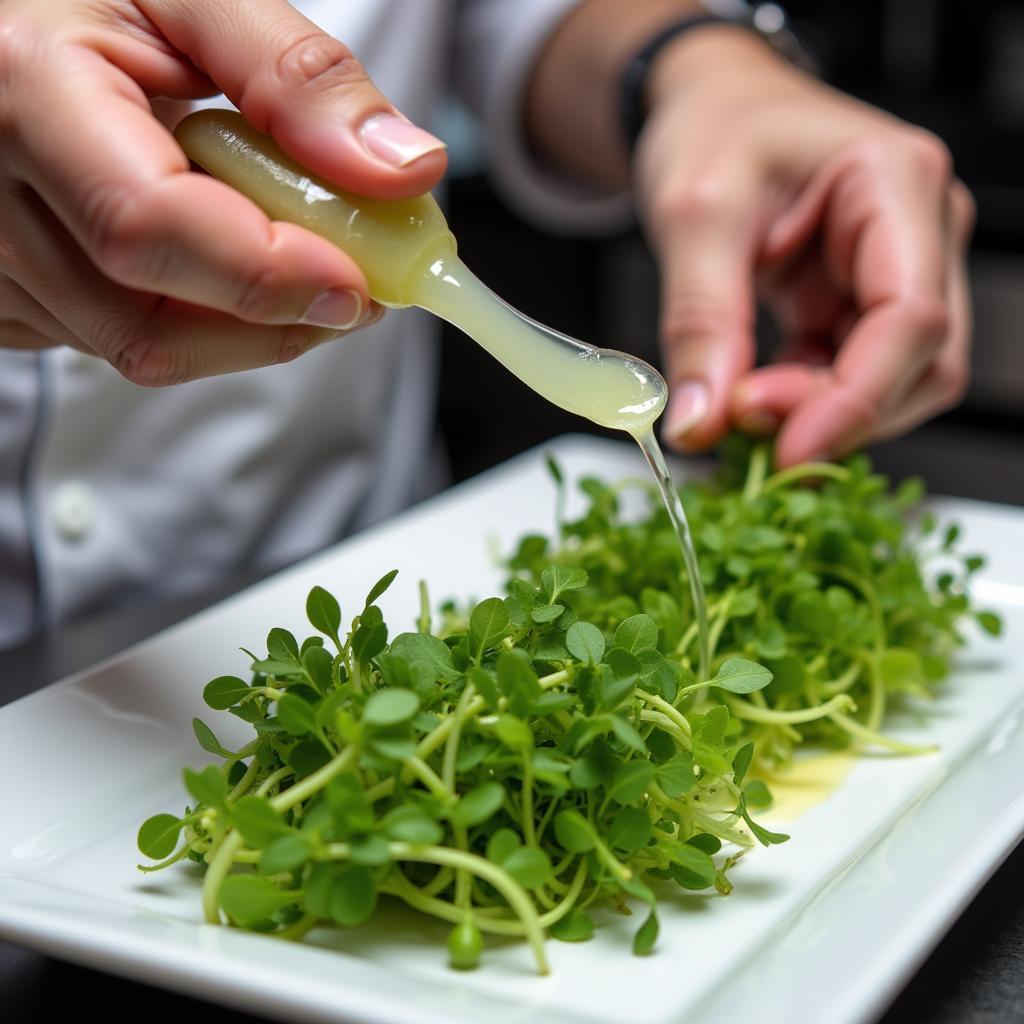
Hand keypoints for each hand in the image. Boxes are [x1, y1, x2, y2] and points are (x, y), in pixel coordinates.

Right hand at [0, 0, 446, 383]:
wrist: (11, 39)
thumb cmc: (92, 2)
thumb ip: (297, 75)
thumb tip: (403, 170)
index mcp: (25, 91)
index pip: (148, 226)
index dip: (265, 275)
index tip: (357, 285)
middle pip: (150, 324)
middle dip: (278, 323)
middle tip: (358, 287)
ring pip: (144, 349)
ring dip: (249, 330)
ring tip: (298, 265)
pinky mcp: (11, 300)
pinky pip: (123, 342)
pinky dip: (202, 323)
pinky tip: (221, 266)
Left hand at [634, 26, 971, 465]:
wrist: (708, 109)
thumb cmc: (714, 128)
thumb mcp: (692, 214)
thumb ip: (699, 322)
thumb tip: (700, 422)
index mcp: (894, 182)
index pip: (911, 316)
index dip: (855, 399)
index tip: (788, 448)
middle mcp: (917, 229)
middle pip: (919, 362)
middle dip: (836, 413)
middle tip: (744, 424)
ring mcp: (894, 270)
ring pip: (893, 381)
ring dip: (820, 415)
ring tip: (738, 406)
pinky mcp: (859, 302)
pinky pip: (849, 374)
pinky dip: (804, 402)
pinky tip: (750, 395)